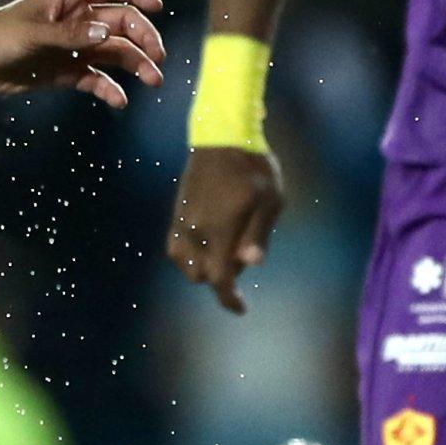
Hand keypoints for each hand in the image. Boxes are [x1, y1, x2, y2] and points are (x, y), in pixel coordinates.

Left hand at [0, 0, 168, 104]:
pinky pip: (94, 78)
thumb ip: (70, 35)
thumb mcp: (32, 35)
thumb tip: (108, 34)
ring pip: (113, 52)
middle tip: (157, 59)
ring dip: (135, 64)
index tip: (158, 8)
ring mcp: (70, 47)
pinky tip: (119, 101)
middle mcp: (74, 21)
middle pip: (120, 23)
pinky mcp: (62, 71)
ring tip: (153, 80)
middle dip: (143, 38)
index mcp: (67, 0)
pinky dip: (108, 89)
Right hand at [166, 146, 283, 314]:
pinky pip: (175, 244)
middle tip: (241, 258)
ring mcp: (183, 219)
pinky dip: (187, 254)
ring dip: (201, 266)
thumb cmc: (254, 167)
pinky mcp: (177, 210)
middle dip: (219, 277)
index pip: (219, 277)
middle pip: (201, 274)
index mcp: (220, 229)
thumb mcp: (270, 200)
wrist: (222, 135)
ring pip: (183, 261)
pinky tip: (205, 243)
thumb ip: (259, 234)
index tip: (240, 309)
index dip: (228, 298)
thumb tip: (250, 263)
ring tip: (223, 250)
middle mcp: (196, 229)